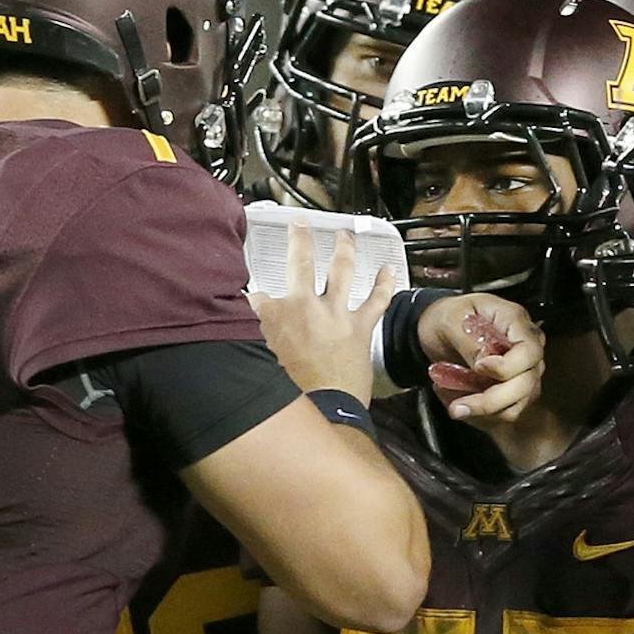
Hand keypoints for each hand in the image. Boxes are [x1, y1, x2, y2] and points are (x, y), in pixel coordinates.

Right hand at [249, 222, 395, 400]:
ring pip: (341, 271)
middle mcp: (305, 305)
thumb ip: (253, 342)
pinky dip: (384, 284)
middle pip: (300, 261)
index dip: (254, 299)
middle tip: (299, 223)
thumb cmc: (289, 393)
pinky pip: (376, 300)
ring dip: (344, 249)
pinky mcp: (359, 328)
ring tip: (345, 236)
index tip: (254, 300)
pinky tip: (389, 269)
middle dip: (299, 238)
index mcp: (273, 314)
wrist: (324, 409)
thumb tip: (245, 335)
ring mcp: (335, 314)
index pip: (256, 297)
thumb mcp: (258, 362)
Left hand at [416, 293, 543, 421]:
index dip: (506, 366)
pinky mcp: (513, 391)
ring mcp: (523, 371)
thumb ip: (468, 341)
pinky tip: (459, 403)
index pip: (528, 351)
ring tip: (454, 405)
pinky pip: (503, 412)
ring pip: (516, 404)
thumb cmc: (447, 316)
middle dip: (491, 401)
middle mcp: (526, 348)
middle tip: (458, 407)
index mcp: (515, 321)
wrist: (440, 327)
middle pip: (525, 383)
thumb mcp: (449, 320)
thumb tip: (482, 364)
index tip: (478, 368)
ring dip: (483, 412)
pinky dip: (480, 415)